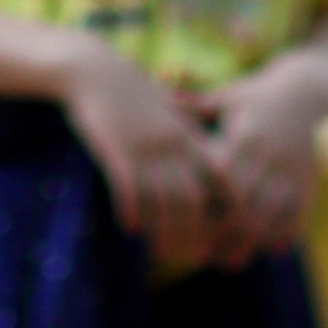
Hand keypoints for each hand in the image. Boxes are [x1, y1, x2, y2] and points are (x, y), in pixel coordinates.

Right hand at [59, 39, 219, 276]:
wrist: (94, 69)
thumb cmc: (132, 91)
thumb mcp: (169, 108)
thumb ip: (189, 132)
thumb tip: (208, 157)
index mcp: (187, 135)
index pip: (218, 176)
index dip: (228, 206)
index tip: (233, 232)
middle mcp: (171, 144)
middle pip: (191, 198)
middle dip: (196, 232)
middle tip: (198, 258)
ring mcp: (144, 148)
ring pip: (161, 200)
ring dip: (164, 231)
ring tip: (165, 254)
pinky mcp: (116, 150)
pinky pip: (128, 187)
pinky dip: (132, 209)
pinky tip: (130, 228)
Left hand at [188, 64, 322, 267]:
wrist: (305, 92)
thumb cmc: (254, 98)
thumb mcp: (226, 98)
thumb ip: (194, 106)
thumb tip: (161, 100)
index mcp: (246, 138)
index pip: (223, 182)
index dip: (205, 208)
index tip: (186, 228)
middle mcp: (271, 158)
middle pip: (244, 207)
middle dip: (222, 236)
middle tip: (201, 258)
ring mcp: (292, 173)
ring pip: (269, 218)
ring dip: (249, 244)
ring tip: (230, 263)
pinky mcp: (308, 183)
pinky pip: (295, 217)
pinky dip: (280, 236)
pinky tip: (265, 250)